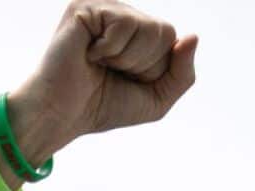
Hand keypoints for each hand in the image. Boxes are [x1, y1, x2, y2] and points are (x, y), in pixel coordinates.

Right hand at [20, 0, 197, 144]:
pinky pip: (124, 24)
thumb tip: (193, 36)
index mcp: (136, 30)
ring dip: (127, 59)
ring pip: (149, 28)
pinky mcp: (84, 7)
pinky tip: (89, 55)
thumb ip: (183, 72)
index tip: (124, 79)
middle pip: (165, 31)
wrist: (61, 116)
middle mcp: (120, 14)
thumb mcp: (157, 98)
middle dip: (143, 64)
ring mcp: (101, 7)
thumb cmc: (102, 106)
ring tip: (99, 64)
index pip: (172, 39)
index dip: (154, 69)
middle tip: (110, 72)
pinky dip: (111, 51)